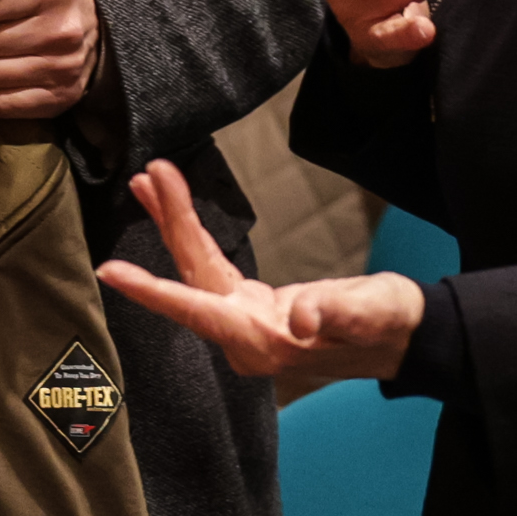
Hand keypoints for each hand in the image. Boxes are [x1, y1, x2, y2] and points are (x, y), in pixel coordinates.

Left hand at [97, 161, 426, 382]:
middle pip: (193, 277)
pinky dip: (192, 237)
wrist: (406, 338)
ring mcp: (245, 324)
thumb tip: (303, 318)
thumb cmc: (391, 325)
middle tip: (149, 175)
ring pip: (197, 271)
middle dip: (171, 225)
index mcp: (263, 340)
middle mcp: (244, 336)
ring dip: (176, 225)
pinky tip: (177, 213)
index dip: (153, 291)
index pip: (198, 310)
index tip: (110, 271)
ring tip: (150, 182)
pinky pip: (210, 270)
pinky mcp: (252, 309)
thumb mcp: (374, 312)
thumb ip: (338, 313)